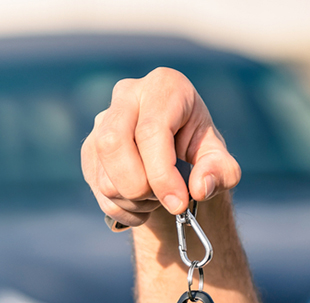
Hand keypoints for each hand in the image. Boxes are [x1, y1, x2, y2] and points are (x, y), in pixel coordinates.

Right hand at [81, 67, 240, 227]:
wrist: (173, 151)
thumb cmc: (197, 149)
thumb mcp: (219, 159)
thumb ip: (221, 172)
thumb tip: (199, 188)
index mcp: (163, 86)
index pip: (150, 131)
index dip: (162, 174)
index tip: (177, 203)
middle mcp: (126, 96)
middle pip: (113, 144)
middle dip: (138, 187)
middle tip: (163, 201)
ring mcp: (101, 123)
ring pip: (103, 175)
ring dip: (133, 202)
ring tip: (156, 198)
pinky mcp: (89, 149)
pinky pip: (98, 190)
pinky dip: (122, 209)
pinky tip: (141, 203)